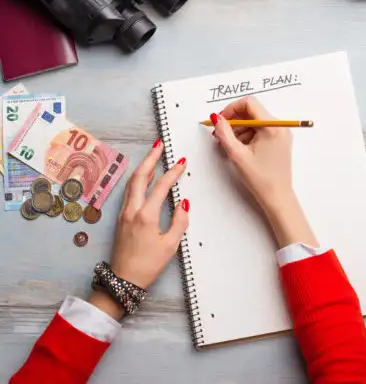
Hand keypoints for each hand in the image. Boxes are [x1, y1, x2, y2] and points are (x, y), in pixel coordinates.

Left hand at [90, 141, 189, 319]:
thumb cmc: (147, 265)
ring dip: (143, 167)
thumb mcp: (171, 245)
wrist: (123, 280)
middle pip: (140, 177)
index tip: (181, 162)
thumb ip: (179, 221)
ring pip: (132, 183)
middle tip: (159, 145)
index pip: (161, 186)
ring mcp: (123, 213)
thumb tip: (183, 203)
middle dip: (150, 159)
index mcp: (145, 216)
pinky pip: (129, 192)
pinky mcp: (121, 218)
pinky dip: (138, 180)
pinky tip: (144, 178)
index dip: (173, 173)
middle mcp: (131, 210)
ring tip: (153, 156)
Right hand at [211, 97, 317, 247]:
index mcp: (272, 127)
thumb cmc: (260, 178)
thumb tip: (217, 118)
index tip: (221, 120)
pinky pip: (261, 131)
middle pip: (252, 112)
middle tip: (221, 135)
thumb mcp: (237, 154)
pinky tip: (239, 149)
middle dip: (234, 121)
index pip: (249, 103)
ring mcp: (281, 134)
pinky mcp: (280, 141)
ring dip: (239, 130)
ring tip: (229, 146)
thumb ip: (224, 132)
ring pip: (255, 122)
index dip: (231, 109)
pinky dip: (248, 136)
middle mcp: (280, 127)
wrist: (277, 196)